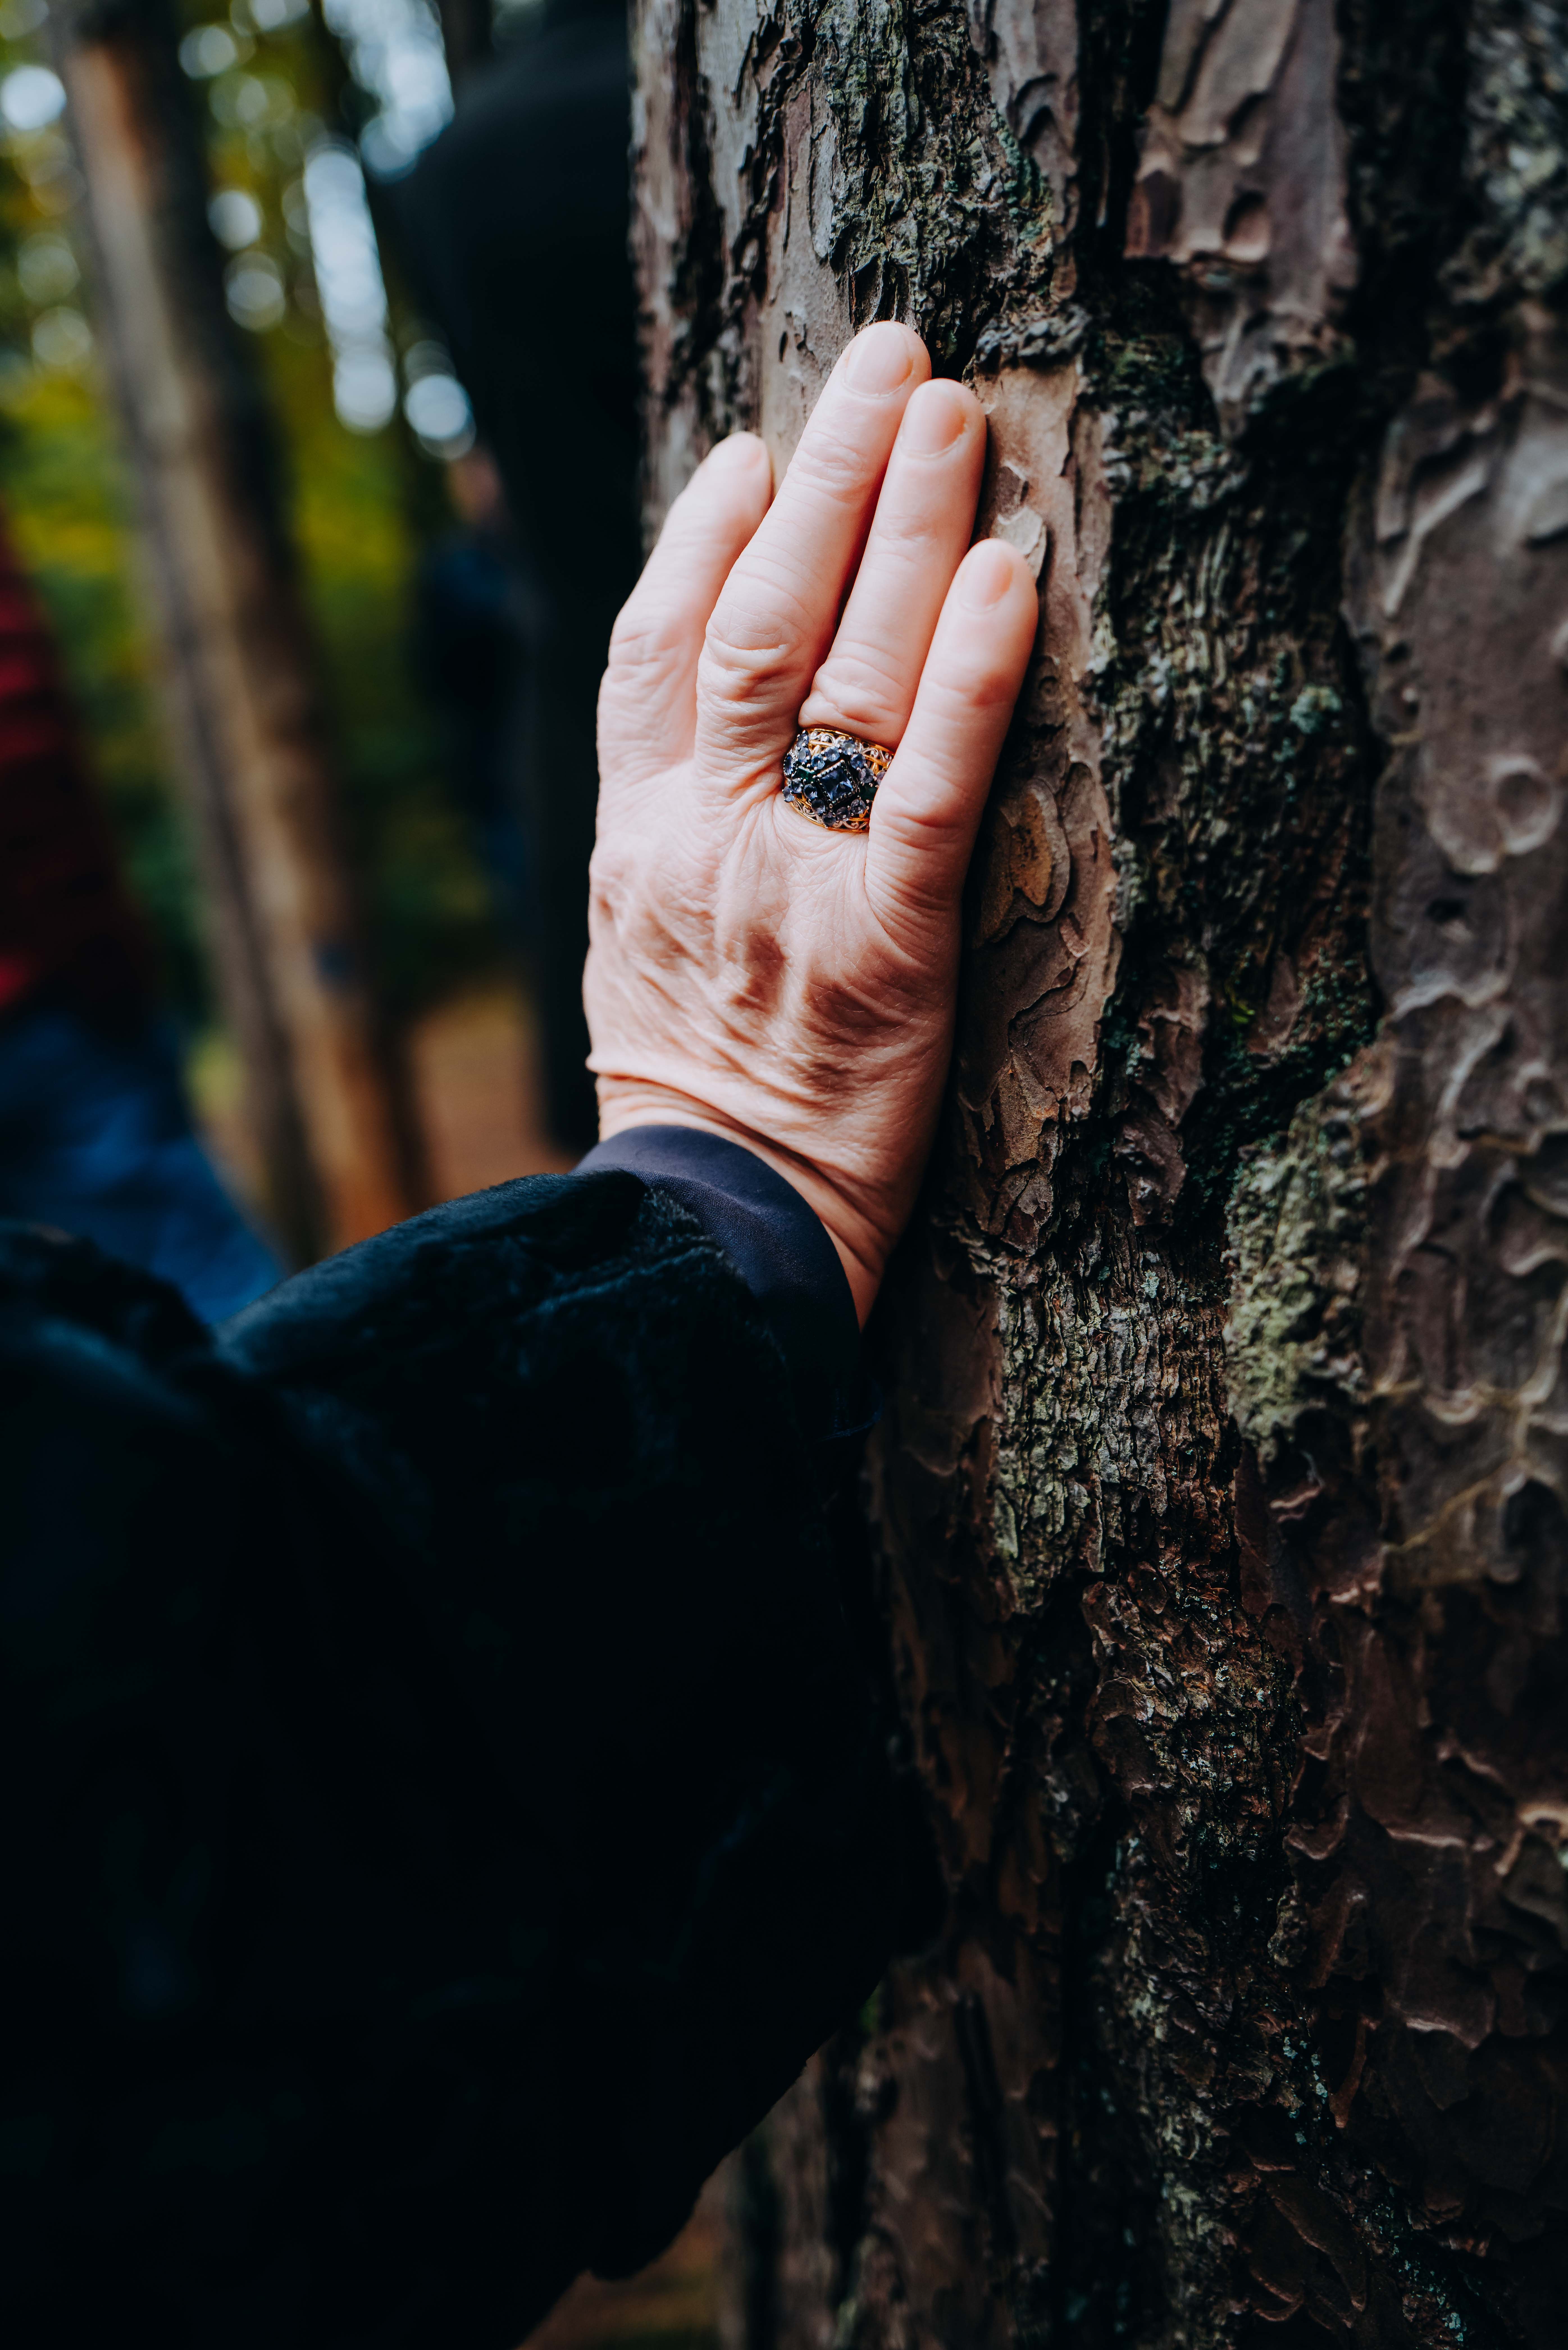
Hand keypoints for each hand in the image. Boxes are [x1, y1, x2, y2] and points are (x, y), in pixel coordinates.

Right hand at [586, 323, 1037, 1322]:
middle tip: (885, 358)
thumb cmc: (694, 1087)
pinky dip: (966, 680)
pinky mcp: (889, 950)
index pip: (657, 649)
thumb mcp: (642, 940)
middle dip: (820, 479)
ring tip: (944, 412)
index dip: (704, 533)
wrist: (716, 1227)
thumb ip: (668, 826)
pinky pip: (928, 794)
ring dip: (894, 529)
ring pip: (838, 678)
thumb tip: (710, 723)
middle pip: (754, 623)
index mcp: (637, 837)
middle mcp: (701, 839)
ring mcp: (791, 890)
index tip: (754, 445)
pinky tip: (1003, 579)